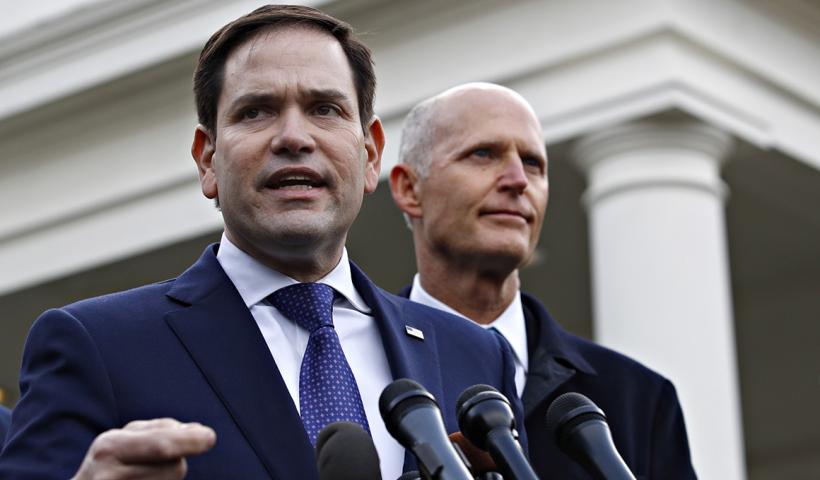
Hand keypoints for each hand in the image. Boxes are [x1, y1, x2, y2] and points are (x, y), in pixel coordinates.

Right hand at [72, 418, 215, 479]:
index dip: (190, 441)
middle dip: (176, 462)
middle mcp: (111, 475)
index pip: (161, 445)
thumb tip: (198, 431)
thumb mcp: (122, 437)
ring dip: (168, 478)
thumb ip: (160, 429)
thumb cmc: (108, 462)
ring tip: (144, 476)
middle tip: (158, 464)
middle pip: (175, 467)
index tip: (209, 437)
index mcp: (111, 448)